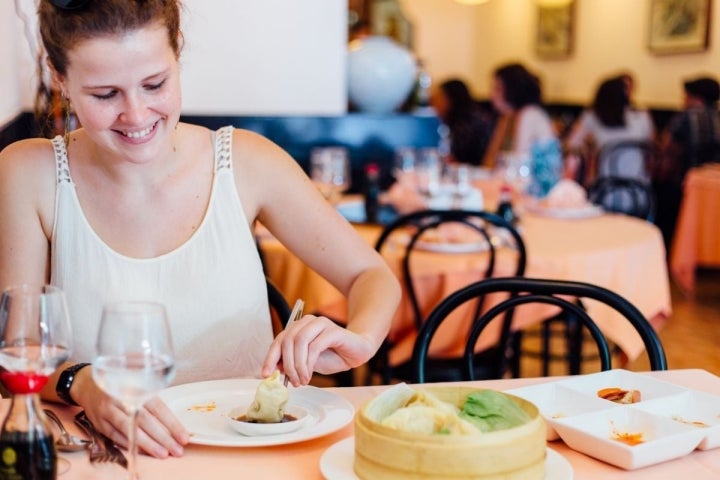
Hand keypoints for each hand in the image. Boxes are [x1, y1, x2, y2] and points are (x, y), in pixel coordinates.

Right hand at [74, 368, 188, 457]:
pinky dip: (130, 444)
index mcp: (136, 387)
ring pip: (130, 430)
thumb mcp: (137, 382)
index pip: (158, 408)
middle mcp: (122, 398)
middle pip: (146, 421)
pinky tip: (142, 452)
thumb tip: (172, 421)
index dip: (172, 424)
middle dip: (163, 438)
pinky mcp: (99, 423)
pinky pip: (116, 436)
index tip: (183, 437)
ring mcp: (109, 411)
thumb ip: (152, 397)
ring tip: (163, 454)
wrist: (87, 383)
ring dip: (148, 444)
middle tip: (177, 449)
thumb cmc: (119, 383)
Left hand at [261, 314, 374, 385]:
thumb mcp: (307, 362)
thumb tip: (276, 368)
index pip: (278, 341)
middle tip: (293, 382)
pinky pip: (314, 346)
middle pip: (287, 340)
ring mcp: (320, 324)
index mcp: (298, 328)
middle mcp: (307, 322)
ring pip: (299, 342)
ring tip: (302, 380)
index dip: (270, 358)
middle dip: (287, 365)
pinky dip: (309, 363)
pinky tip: (310, 375)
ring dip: (298, 365)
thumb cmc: (332, 356)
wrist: (357, 352)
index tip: (265, 374)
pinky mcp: (333, 330)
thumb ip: (292, 362)